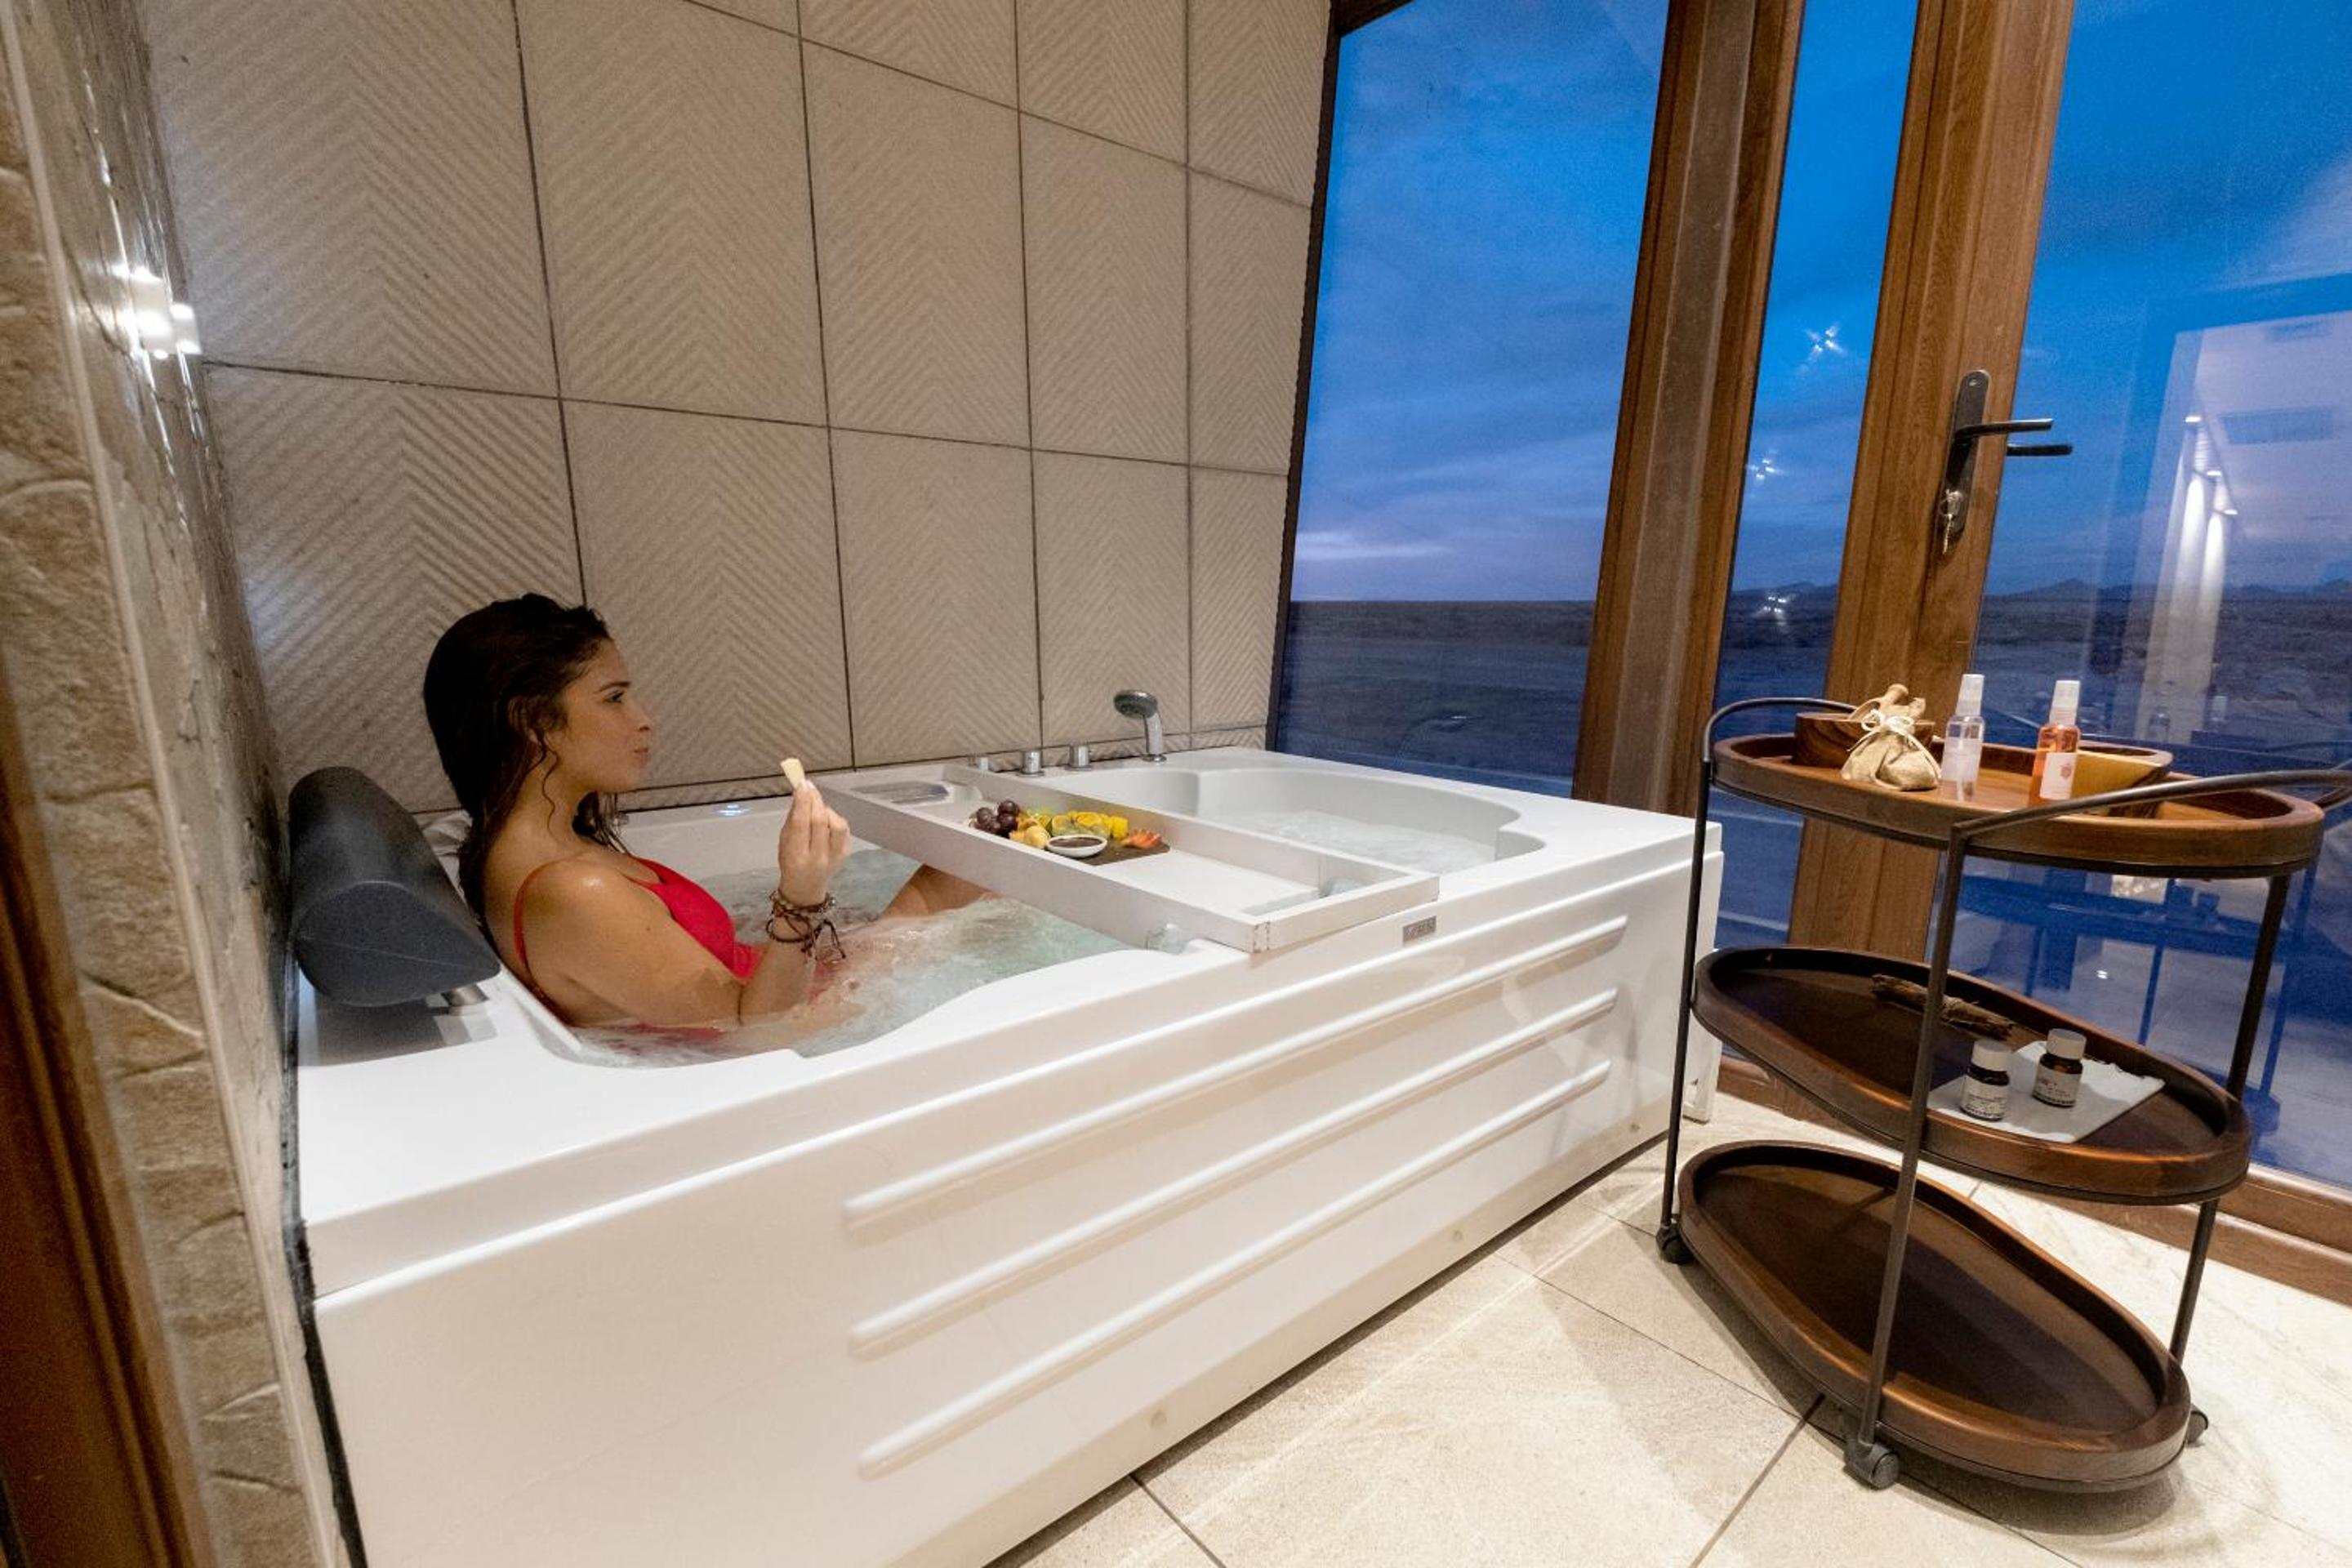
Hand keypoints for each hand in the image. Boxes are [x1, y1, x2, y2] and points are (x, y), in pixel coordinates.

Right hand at [776, 781, 849, 906]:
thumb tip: (801, 795)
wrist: (806, 887)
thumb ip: (793, 820)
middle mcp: (818, 857)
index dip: (802, 801)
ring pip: (837, 824)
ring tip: (816, 806)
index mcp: (797, 856)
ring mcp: (835, 857)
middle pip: (820, 821)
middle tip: (809, 787)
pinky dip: (835, 818)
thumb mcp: (784, 842)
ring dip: (826, 809)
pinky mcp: (846, 853)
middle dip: (815, 800)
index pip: (801, 823)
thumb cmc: (790, 862)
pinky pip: (844, 829)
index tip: (802, 784)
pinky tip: (826, 817)